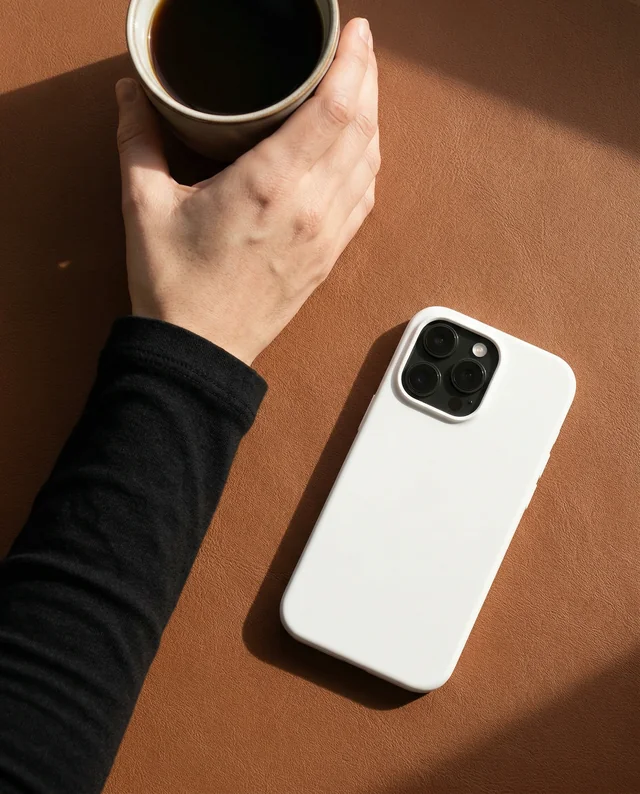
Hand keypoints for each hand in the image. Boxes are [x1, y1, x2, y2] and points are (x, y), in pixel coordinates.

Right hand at [116, 18, 378, 365]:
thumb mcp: (144, 206)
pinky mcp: (329, 256)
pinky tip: (357, 148)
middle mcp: (310, 207)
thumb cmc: (175, 286)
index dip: (354, 63)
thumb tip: (131, 93)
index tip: (354, 34)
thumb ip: (139, 140)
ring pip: (371, 161)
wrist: (201, 352)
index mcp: (269, 185)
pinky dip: (368, 162)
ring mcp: (326, 234)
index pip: (334, 109)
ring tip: (359, 89)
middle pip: (362, 127)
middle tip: (357, 50)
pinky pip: (365, 198)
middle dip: (367, 79)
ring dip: (371, 118)